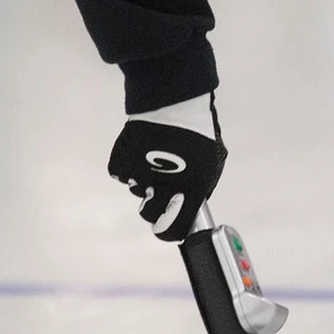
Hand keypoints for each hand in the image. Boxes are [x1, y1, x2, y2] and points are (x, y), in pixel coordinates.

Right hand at [108, 94, 226, 240]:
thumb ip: (200, 189)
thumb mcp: (212, 164)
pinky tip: (141, 151)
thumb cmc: (198, 133)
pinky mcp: (123, 160)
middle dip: (153, 209)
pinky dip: (128, 166)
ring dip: (143, 181)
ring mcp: (142, 173)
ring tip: (155, 159)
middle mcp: (167, 185)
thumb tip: (191, 208)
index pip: (177, 227)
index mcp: (193, 188)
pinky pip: (122, 173)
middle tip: (157, 195)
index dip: (171, 232)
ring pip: (136, 191)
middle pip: (150, 215)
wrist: (174, 101)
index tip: (168, 230)